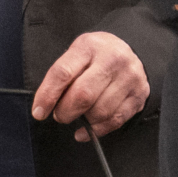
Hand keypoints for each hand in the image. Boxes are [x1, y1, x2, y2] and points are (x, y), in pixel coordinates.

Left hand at [32, 31, 149, 140]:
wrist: (130, 50)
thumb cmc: (96, 55)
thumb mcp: (78, 53)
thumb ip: (64, 76)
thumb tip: (46, 106)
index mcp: (90, 46)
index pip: (63, 73)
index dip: (47, 96)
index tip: (39, 112)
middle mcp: (113, 59)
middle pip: (82, 95)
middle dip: (65, 112)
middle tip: (60, 114)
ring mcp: (129, 77)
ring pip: (99, 112)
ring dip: (83, 120)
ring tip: (79, 114)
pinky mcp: (138, 95)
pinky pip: (114, 121)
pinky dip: (97, 130)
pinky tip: (87, 129)